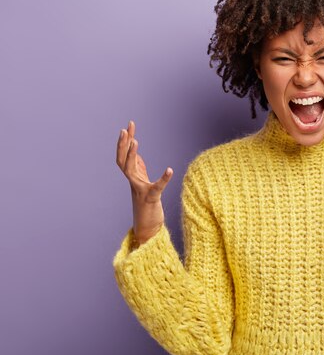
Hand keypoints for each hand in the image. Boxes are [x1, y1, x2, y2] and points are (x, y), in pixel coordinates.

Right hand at [116, 120, 173, 245]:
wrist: (147, 229)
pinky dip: (164, 179)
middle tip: (125, 129)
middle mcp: (133, 182)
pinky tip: (170, 169)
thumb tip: (136, 154)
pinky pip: (157, 187)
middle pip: (122, 160)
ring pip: (131, 171)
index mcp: (133, 177)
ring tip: (135, 141)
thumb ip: (139, 168)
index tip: (128, 126)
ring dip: (132, 156)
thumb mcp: (143, 182)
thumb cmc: (146, 205)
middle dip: (123, 144)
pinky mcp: (151, 199)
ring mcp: (140, 190)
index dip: (125, 141)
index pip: (125, 156)